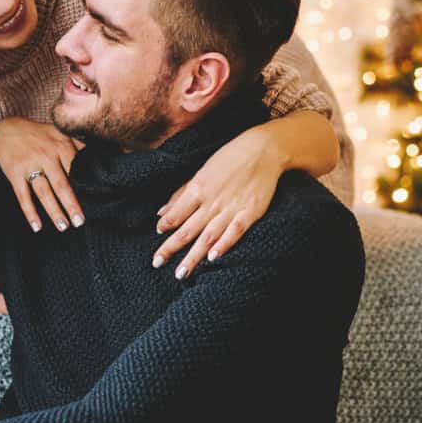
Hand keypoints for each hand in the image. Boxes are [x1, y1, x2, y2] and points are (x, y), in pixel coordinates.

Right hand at [0, 117, 85, 232]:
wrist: (4, 131)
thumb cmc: (38, 136)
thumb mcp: (58, 133)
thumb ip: (77, 144)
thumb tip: (101, 156)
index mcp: (61, 145)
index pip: (76, 170)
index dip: (84, 187)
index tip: (93, 203)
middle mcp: (46, 155)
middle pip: (61, 184)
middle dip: (71, 204)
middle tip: (80, 221)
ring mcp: (29, 165)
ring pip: (43, 192)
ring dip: (53, 211)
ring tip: (63, 226)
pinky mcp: (15, 173)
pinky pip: (23, 196)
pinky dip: (29, 212)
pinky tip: (37, 226)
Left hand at [153, 127, 284, 278]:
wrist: (264, 150)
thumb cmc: (230, 159)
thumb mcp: (202, 171)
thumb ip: (182, 194)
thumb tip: (161, 214)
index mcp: (198, 188)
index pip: (176, 213)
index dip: (165, 226)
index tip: (158, 236)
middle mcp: (212, 201)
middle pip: (187, 230)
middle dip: (171, 248)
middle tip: (157, 263)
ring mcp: (231, 208)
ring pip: (208, 236)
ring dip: (193, 256)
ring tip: (181, 273)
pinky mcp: (250, 213)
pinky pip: (234, 232)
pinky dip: (224, 245)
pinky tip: (213, 258)